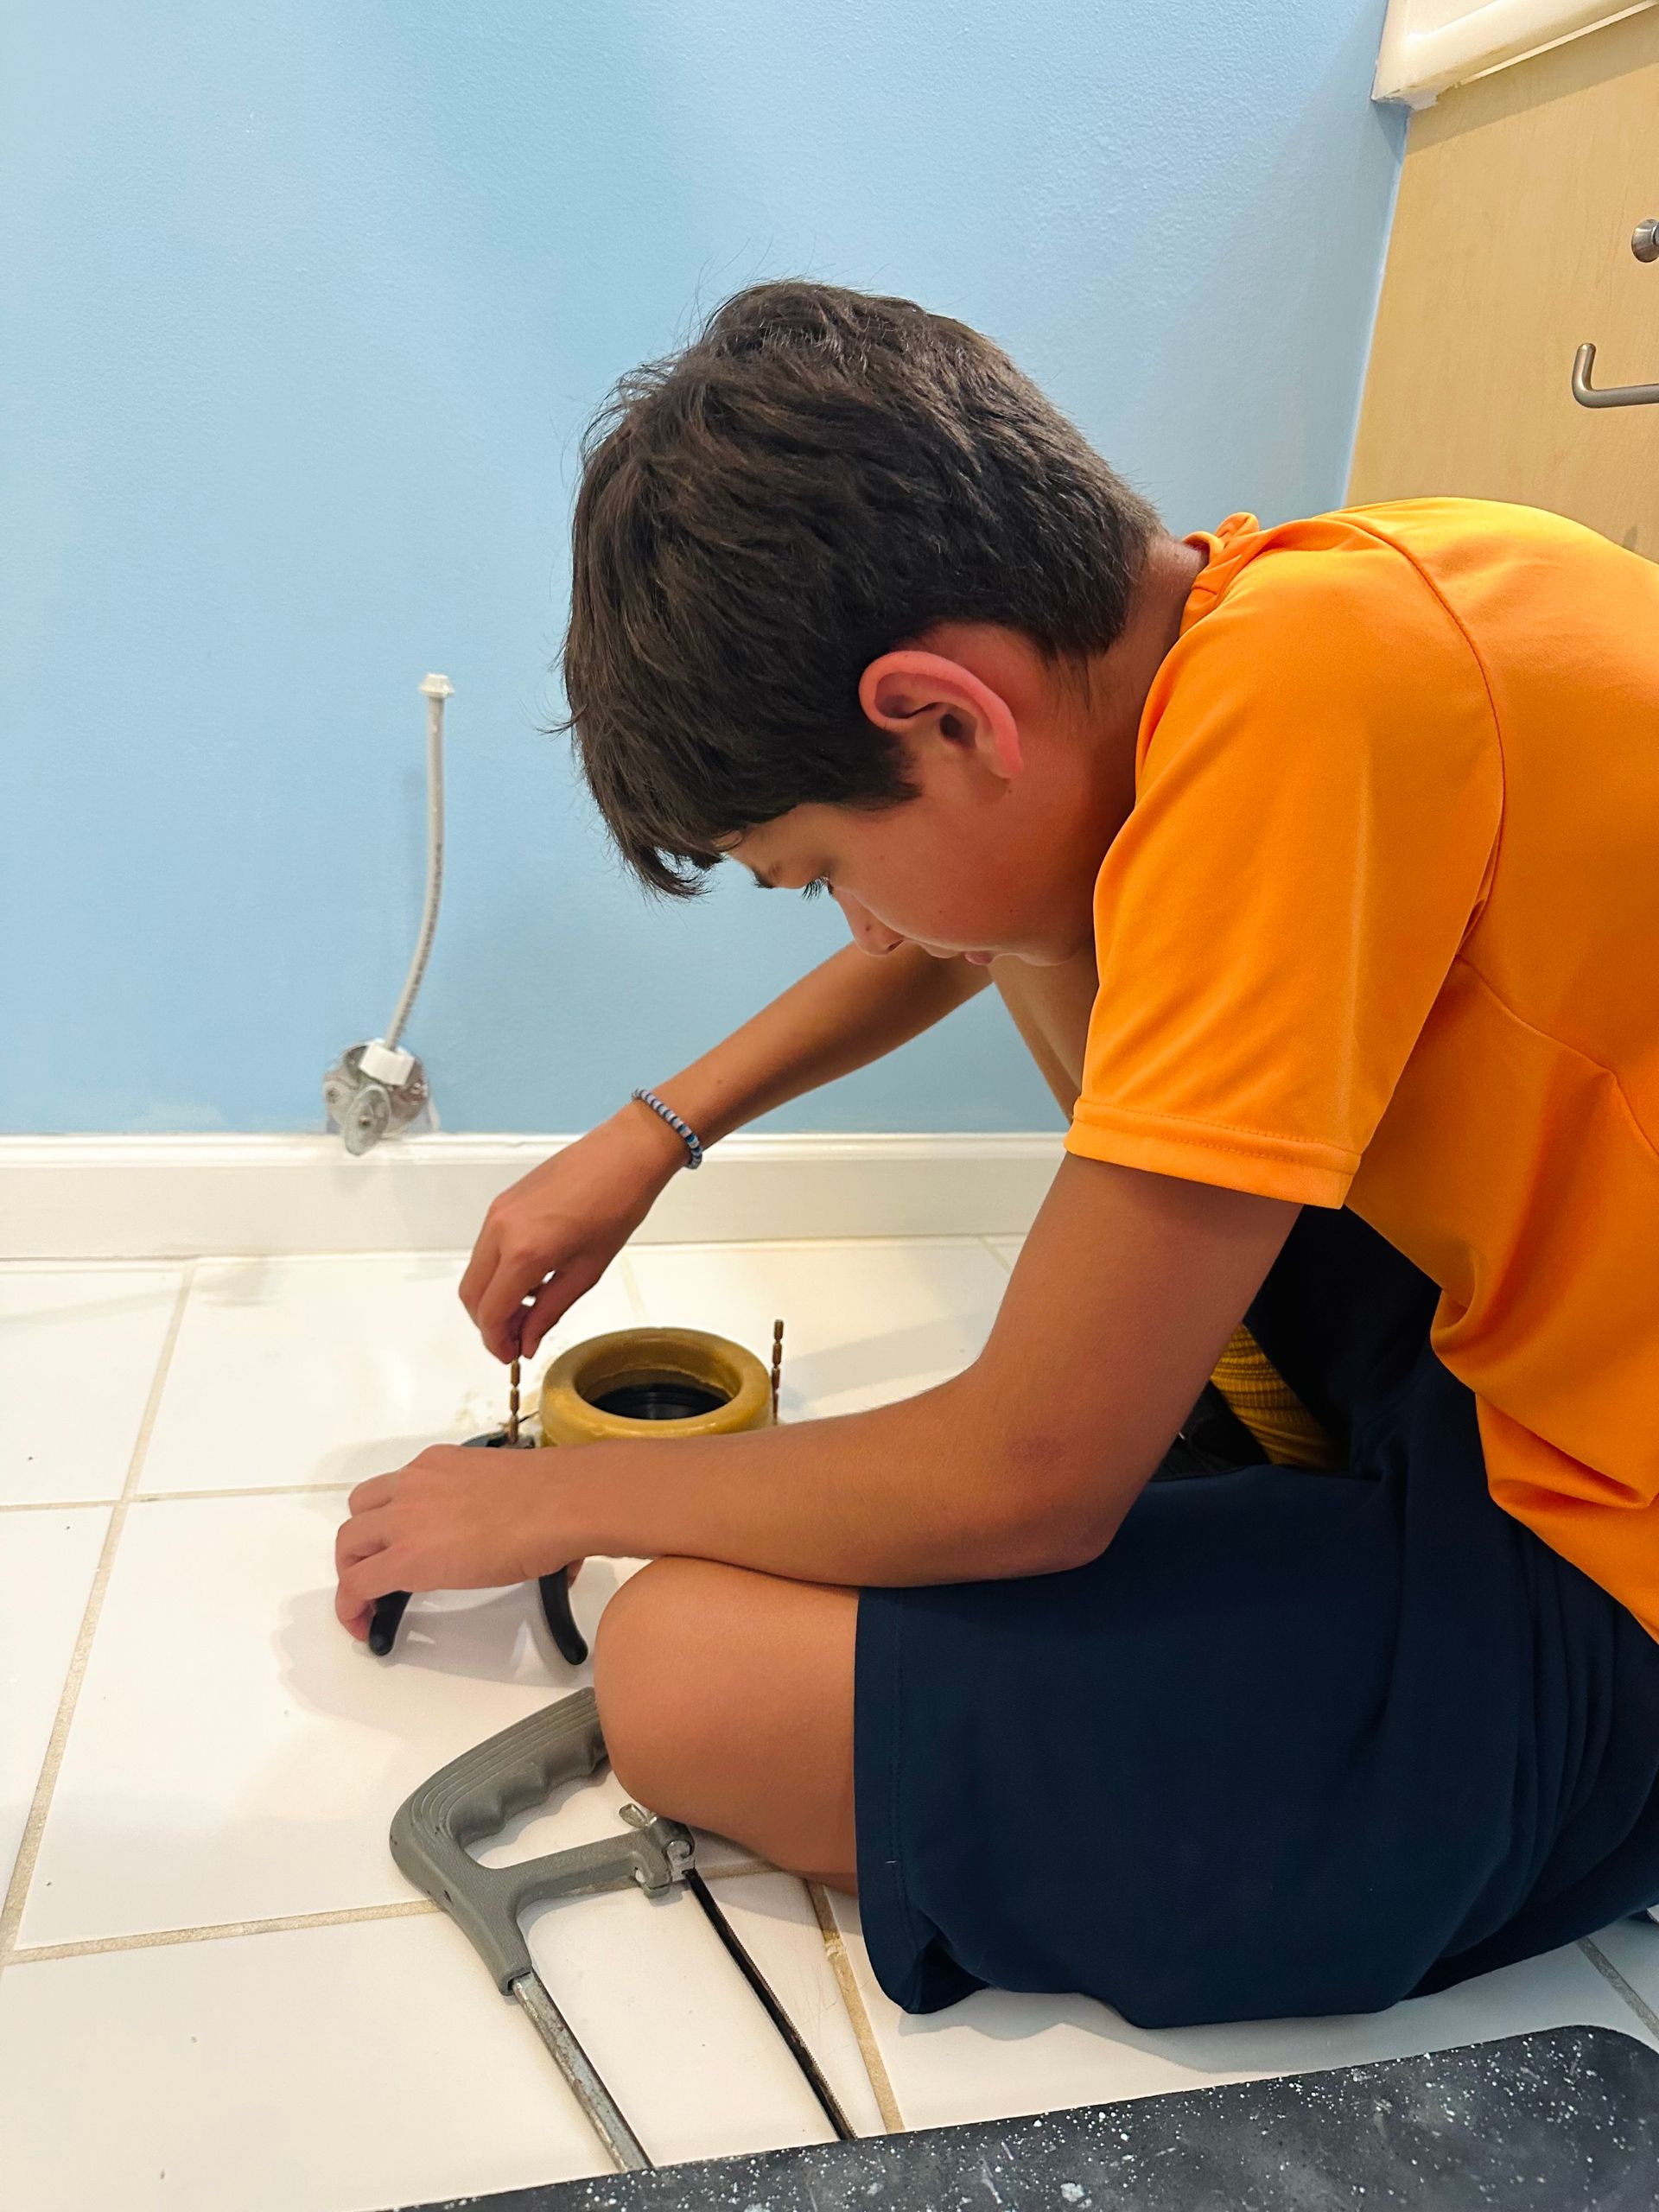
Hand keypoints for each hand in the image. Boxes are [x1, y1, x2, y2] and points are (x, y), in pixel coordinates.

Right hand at [333, 1444, 578, 1639]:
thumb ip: (439, 1578)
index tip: (363, 1622)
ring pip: (363, 1501)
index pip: (355, 1584)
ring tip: (388, 1540)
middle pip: (347, 1541)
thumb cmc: (530, 1550)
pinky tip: (428, 1505)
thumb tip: (452, 1572)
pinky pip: (401, 1475)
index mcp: (411, 1556)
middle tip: (369, 1585)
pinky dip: (400, 1495)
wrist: (562, 1499)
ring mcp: (418, 1479)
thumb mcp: (476, 1581)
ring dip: (366, 1526)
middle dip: (350, 1568)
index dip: (350, 1609)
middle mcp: (403, 1514)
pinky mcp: (437, 1456)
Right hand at [459, 1106, 685, 1361]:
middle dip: (489, 1323)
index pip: (491, 1311)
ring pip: (475, 1271)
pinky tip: (530, 1280)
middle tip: (518, 1338)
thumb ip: (550, 1311)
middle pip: (472, 1294)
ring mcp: (497, 1213)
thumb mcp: (586, 1272)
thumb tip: (526, 1342)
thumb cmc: (616, 1207)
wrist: (623, 1155)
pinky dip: (497, 1273)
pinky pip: (486, 1248)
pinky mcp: (503, 1202)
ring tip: (529, 1310)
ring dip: (492, 1298)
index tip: (512, 1356)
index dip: (497, 1341)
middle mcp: (500, 1230)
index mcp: (524, 1252)